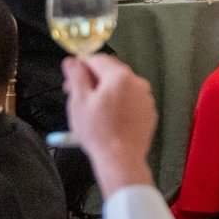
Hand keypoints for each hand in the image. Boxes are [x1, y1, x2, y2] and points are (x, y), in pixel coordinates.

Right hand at [62, 55, 157, 195]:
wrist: (120, 158)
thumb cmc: (99, 133)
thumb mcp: (79, 102)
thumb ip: (76, 77)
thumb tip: (72, 61)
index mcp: (120, 77)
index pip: (98, 60)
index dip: (81, 66)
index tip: (71, 76)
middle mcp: (137, 83)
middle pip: (111, 73)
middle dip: (92, 80)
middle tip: (75, 93)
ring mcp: (145, 97)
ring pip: (121, 87)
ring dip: (105, 92)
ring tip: (90, 110)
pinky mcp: (148, 111)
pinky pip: (131, 101)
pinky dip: (118, 104)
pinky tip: (107, 118)